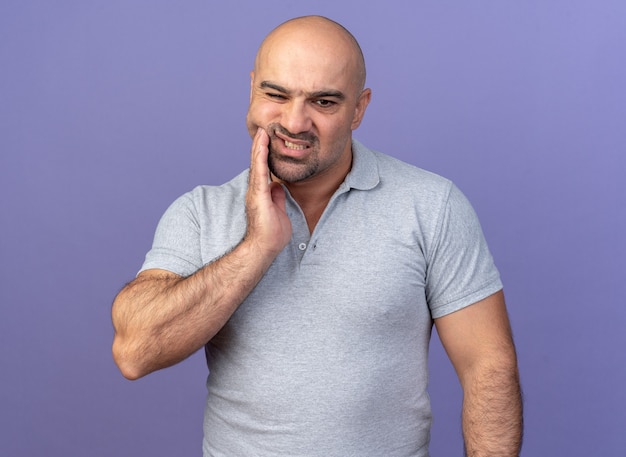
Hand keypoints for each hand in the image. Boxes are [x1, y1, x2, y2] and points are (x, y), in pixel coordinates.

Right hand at [244, 128, 291, 256]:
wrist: (264, 247)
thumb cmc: (271, 234)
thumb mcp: (279, 211)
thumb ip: (278, 198)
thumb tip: (279, 187)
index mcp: (260, 194)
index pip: (262, 170)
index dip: (264, 156)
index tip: (267, 141)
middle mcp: (255, 191)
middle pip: (257, 164)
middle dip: (260, 147)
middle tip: (263, 130)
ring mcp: (255, 192)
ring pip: (256, 165)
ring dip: (259, 148)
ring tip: (262, 132)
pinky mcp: (258, 195)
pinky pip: (260, 172)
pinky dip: (260, 157)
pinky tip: (262, 145)